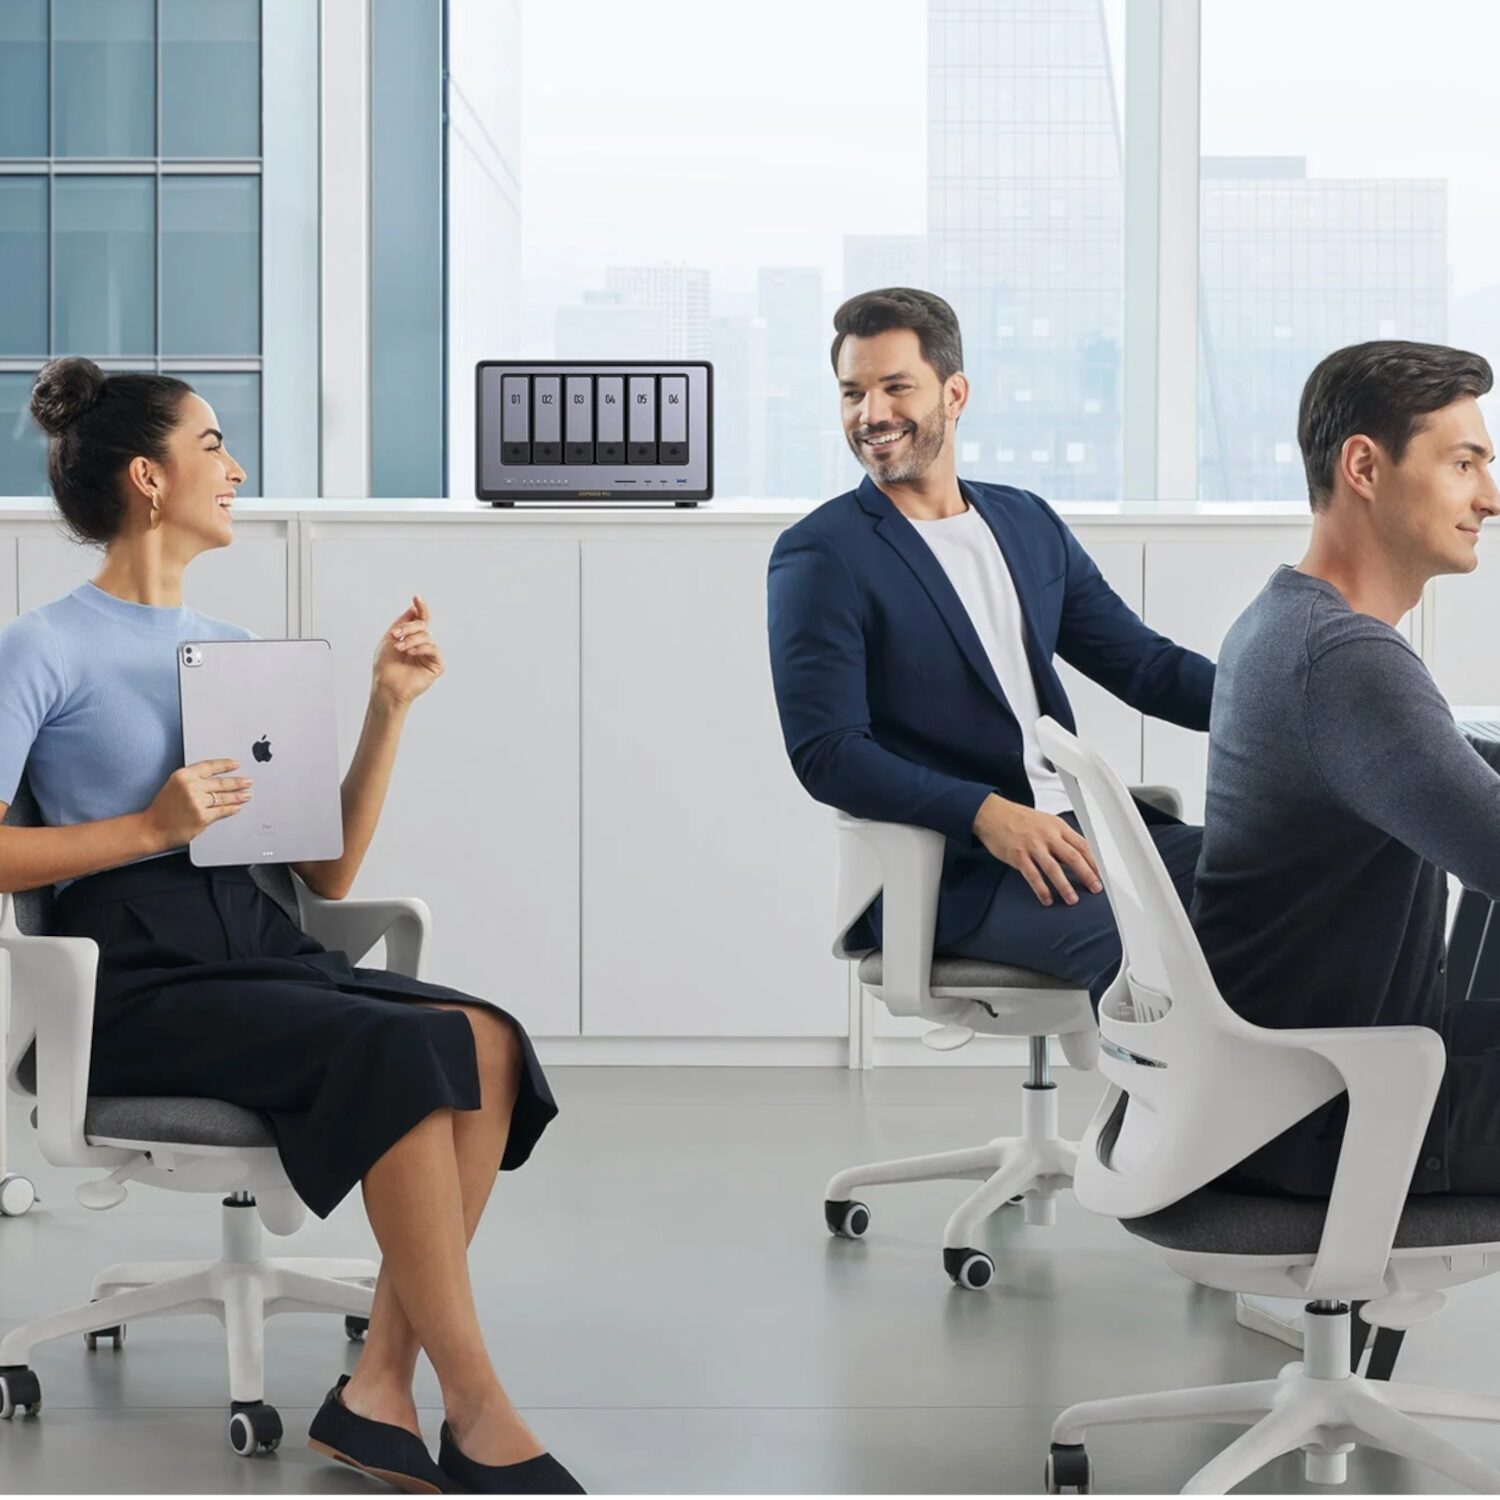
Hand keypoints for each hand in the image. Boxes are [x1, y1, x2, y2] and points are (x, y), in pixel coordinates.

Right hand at [144, 759, 252, 847]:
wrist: (153, 828)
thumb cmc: (163, 808)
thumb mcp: (174, 785)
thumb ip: (193, 780)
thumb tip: (216, 780)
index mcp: (183, 775)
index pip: (210, 766)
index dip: (225, 765)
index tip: (236, 764)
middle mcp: (190, 787)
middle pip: (221, 782)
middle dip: (237, 782)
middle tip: (247, 781)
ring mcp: (197, 802)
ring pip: (224, 797)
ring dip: (238, 796)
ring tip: (246, 795)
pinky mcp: (202, 817)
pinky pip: (222, 811)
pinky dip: (232, 809)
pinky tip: (237, 807)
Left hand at [372, 594, 444, 707]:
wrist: (386, 686)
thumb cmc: (385, 666)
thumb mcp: (390, 639)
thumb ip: (402, 623)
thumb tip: (414, 608)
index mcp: (412, 639)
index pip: (420, 620)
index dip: (420, 608)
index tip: (416, 597)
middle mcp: (422, 645)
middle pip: (423, 626)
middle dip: (409, 627)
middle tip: (396, 635)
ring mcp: (430, 656)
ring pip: (427, 637)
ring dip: (411, 640)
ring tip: (400, 648)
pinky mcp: (436, 666)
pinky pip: (433, 649)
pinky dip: (421, 648)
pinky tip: (410, 653)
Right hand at [972, 793, 1101, 906]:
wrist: (992, 814)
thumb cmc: (1018, 818)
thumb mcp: (1045, 821)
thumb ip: (1061, 837)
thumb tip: (1078, 855)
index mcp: (1057, 827)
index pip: (1082, 845)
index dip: (1095, 861)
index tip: (1102, 874)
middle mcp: (1047, 836)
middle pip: (1073, 857)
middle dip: (1087, 874)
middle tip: (1095, 888)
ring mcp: (1032, 846)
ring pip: (1053, 868)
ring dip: (1065, 886)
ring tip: (1072, 899)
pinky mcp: (1018, 855)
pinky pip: (1032, 875)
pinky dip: (1041, 889)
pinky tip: (1047, 899)